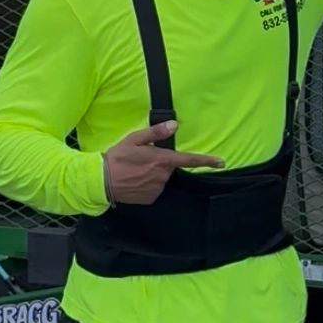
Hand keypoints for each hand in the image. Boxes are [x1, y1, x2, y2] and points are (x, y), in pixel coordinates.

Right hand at [102, 120, 222, 204]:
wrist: (101, 181)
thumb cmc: (117, 157)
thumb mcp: (134, 139)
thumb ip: (155, 133)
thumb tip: (174, 124)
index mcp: (161, 160)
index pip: (189, 160)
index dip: (207, 160)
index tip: (221, 162)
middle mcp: (162, 176)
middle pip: (170, 167)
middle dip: (160, 163)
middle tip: (141, 160)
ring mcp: (157, 189)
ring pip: (162, 178)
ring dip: (153, 174)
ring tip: (135, 171)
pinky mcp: (150, 198)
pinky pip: (154, 189)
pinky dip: (148, 184)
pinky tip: (135, 181)